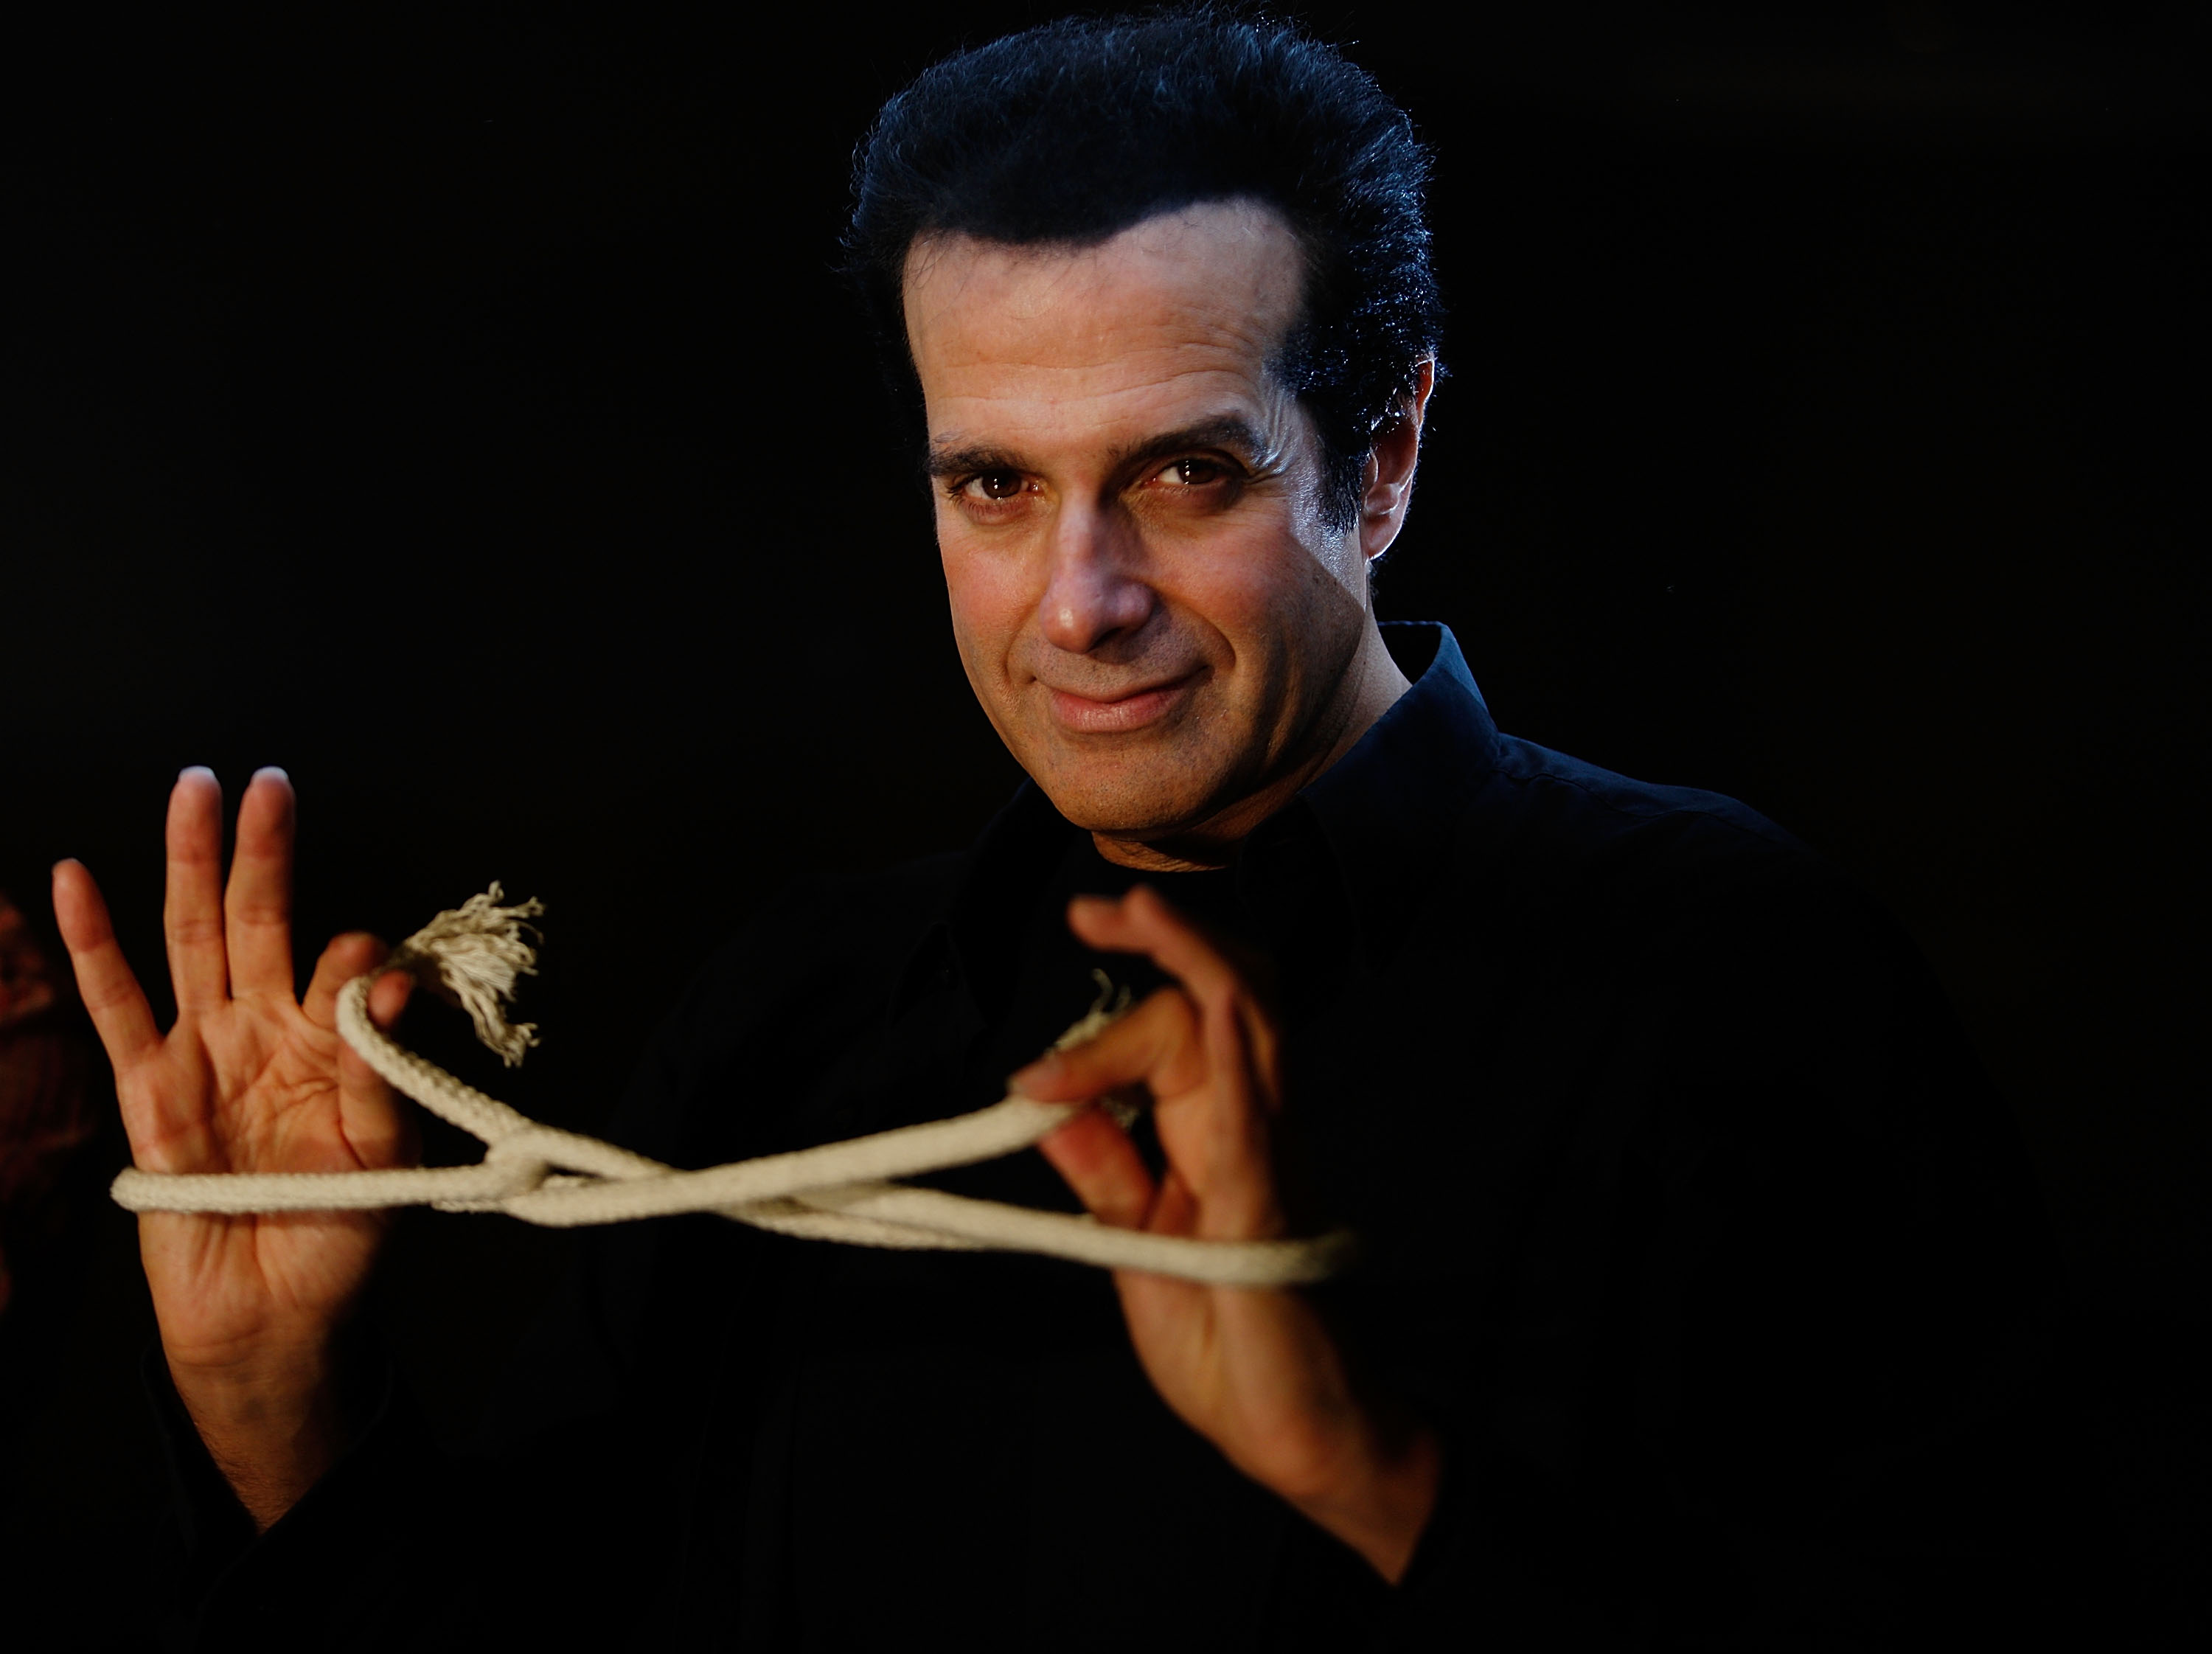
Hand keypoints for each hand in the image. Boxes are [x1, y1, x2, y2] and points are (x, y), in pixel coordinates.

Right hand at [52, 767, 415, 1527]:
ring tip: (193, 788)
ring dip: (191, 867)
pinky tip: (79, 879)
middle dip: (263, 851)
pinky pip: (116, 1006)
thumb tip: (390, 987)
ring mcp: (205, 1055)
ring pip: (193, 941)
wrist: (274, 1319)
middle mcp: (268, 1036)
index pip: (344, 973)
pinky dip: (94, 943)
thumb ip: (382, 1076)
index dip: (358, 960)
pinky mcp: (149, 1091)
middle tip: (267, 781)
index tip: (371, 964)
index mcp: (334, 1049)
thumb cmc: (342, 1243)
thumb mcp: (385, 1162)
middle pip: (260, 924)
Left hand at [1019, 886, 1439, 1581]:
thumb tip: (1048, 1104)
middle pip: (1223, 998)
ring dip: (1196, 960)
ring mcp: (1271, 1162)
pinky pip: (1259, 1120)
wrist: (1290, 1431)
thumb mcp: (1138, 1247)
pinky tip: (1217, 1009)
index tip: (1028, 1079)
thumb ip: (1105, 1174)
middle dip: (1164, 939)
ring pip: (1253, 1026)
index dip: (1101, 1029)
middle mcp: (1251, 1128)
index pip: (1173, 1033)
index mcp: (1215, 1132)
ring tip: (1143, 910)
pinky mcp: (1269, 1214)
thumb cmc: (1224, 1340)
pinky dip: (1235, 1058)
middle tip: (1093, 910)